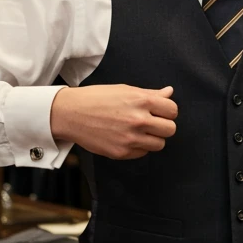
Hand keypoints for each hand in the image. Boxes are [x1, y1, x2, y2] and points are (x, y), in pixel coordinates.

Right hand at [49, 85, 178, 159]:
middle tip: (152, 122)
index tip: (160, 111)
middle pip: (170, 129)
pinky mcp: (121, 152)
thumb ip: (150, 94)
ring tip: (140, 131)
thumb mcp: (124, 90)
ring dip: (153, 138)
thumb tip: (169, 92)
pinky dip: (139, 147)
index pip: (172, 110)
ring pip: (159, 144)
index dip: (167, 111)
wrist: (70, 113)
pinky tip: (127, 138)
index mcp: (141, 100)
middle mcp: (138, 120)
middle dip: (163, 125)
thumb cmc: (96, 98)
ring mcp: (130, 138)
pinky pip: (143, 153)